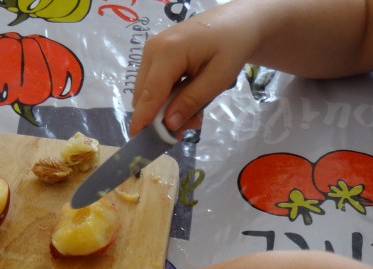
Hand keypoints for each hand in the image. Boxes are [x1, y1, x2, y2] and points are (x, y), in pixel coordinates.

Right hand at [130, 3, 259, 136]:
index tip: (137, 141)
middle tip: (192, 125)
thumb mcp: (217, 79)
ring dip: (166, 109)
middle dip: (162, 117)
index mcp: (167, 52)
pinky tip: (187, 99)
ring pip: (147, 92)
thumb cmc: (231, 47)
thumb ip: (192, 101)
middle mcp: (152, 50)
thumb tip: (169, 124)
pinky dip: (167, 98)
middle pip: (144, 95)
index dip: (143, 120)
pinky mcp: (155, 55)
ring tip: (195, 113)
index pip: (150, 94)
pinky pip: (153, 84)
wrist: (234, 23)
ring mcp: (151, 51)